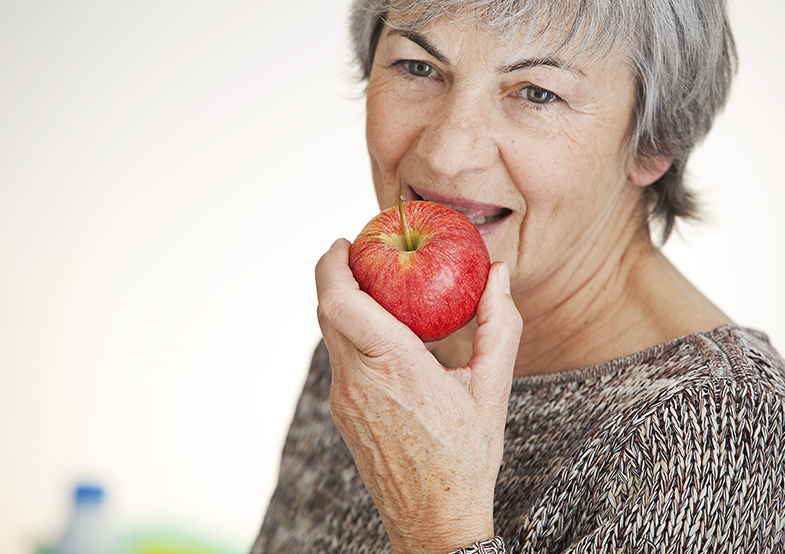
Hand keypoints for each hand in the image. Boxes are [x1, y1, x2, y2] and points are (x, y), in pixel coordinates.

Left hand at [316, 238, 521, 553]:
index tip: (346, 241)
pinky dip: (350, 333)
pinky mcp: (343, 414)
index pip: (341, 302)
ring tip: (374, 289)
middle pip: (327, 311)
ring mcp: (344, 400)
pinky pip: (339, 359)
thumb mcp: (492, 390)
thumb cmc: (467, 456)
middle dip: (335, 274)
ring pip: (330, 335)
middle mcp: (358, 381)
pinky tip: (382, 336)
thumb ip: (498, 326)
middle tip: (359, 254)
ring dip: (343, 304)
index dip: (333, 264)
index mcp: (394, 367)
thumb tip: (498, 275)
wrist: (434, 520)